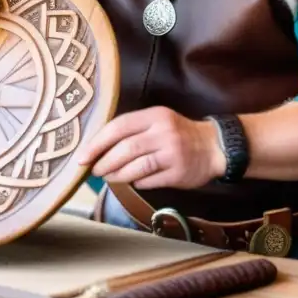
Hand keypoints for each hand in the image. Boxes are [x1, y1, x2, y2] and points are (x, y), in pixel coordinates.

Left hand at [78, 106, 226, 189]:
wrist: (214, 147)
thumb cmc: (178, 134)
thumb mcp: (159, 121)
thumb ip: (134, 130)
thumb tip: (99, 149)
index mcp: (155, 115)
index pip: (119, 127)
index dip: (97, 143)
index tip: (82, 157)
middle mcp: (163, 132)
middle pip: (125, 148)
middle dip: (104, 162)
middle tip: (94, 170)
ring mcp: (172, 153)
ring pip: (136, 167)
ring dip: (117, 174)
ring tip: (108, 177)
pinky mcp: (178, 173)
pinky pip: (149, 180)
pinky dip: (136, 182)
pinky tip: (132, 181)